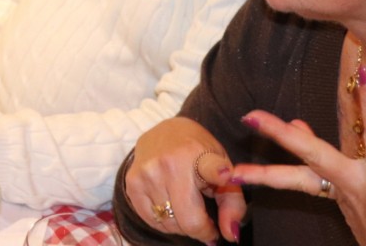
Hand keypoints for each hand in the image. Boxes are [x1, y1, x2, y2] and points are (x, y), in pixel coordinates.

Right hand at [122, 117, 243, 244]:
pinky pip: (151, 220)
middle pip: (188, 220)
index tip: (224, 177)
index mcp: (198, 155)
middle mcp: (169, 163)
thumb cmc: (199, 154)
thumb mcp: (224, 170)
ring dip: (182, 225)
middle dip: (201, 230)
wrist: (167, 130)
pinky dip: (164, 223)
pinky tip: (171, 209)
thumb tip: (229, 235)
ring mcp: (147, 173)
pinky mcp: (132, 182)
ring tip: (187, 209)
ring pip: (169, 224)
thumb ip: (233, 205)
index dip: (220, 176)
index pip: (212, 168)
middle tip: (206, 223)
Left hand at [230, 66, 365, 245]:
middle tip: (250, 115)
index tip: (365, 73)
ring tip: (240, 146)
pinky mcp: (340, 202)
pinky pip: (311, 180)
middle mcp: (358, 189)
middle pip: (314, 159)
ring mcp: (344, 197)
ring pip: (299, 177)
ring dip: (265, 166)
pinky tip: (297, 127)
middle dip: (280, 137)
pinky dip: (300, 156)